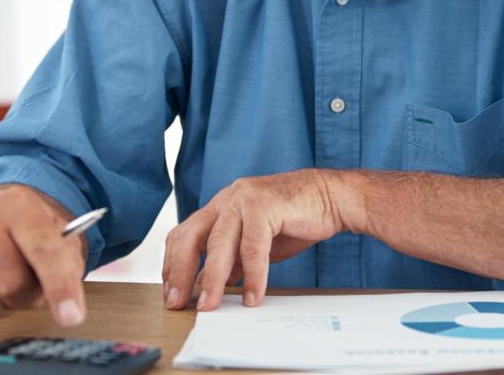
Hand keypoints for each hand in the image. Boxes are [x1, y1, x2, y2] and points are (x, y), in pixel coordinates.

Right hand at [0, 184, 88, 324]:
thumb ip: (67, 271)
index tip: (71, 316)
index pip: (44, 251)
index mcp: (20, 208)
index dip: (59, 287)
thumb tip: (68, 312)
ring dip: (1, 305)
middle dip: (26, 297)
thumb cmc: (31, 232)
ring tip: (5, 281)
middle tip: (30, 283)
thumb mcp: (59, 238)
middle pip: (10, 285)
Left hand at [161, 169, 345, 311]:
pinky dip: (253, 275)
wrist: (331, 197)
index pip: (184, 234)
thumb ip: (231, 257)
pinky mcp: (265, 204)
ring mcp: (244, 198)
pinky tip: (253, 296)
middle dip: (179, 272)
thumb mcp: (255, 241)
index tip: (171, 293)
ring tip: (210, 305)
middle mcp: (226, 199)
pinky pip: (253, 247)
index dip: (173, 264)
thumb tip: (207, 283)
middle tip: (178, 302)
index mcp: (220, 206)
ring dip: (212, 279)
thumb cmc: (294, 219)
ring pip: (218, 243)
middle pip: (190, 236)